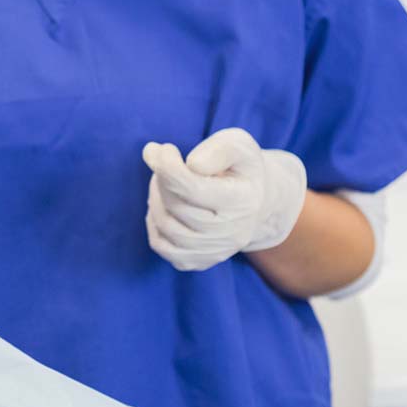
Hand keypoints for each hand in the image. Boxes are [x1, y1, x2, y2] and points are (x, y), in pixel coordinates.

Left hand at [142, 128, 307, 271]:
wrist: (252, 203)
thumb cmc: (240, 169)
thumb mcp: (239, 145)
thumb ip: (219, 149)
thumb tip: (192, 165)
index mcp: (242, 202)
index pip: (193, 189)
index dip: (167, 166)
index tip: (161, 149)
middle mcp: (231, 233)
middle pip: (176, 206)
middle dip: (162, 179)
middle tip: (164, 161)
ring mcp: (214, 252)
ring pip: (165, 226)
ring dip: (155, 197)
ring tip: (164, 181)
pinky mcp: (197, 261)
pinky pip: (160, 245)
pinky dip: (153, 222)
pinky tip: (164, 205)